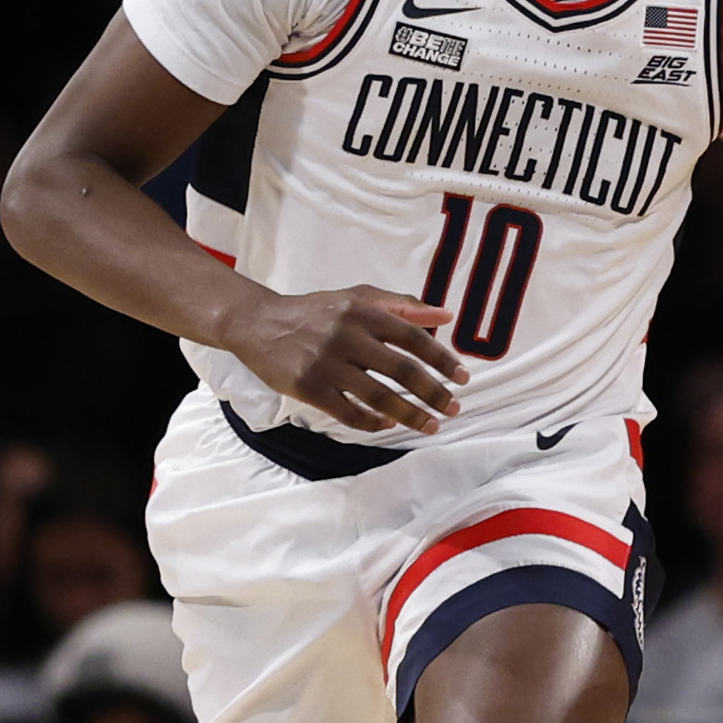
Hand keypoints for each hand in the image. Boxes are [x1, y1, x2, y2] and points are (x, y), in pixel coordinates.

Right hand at [236, 287, 464, 434]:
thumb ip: (401, 305)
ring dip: (410, 415)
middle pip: (402, 371)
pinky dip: (372, 422)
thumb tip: (445, 317)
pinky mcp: (309, 387)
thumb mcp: (357, 297)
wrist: (260, 323)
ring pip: (380, 396)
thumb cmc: (315, 311)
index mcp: (364, 312)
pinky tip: (387, 425)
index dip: (442, 360)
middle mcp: (348, 337)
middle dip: (434, 394)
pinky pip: (348, 412)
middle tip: (453, 409)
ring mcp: (327, 364)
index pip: (413, 338)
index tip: (463, 378)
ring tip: (430, 425)